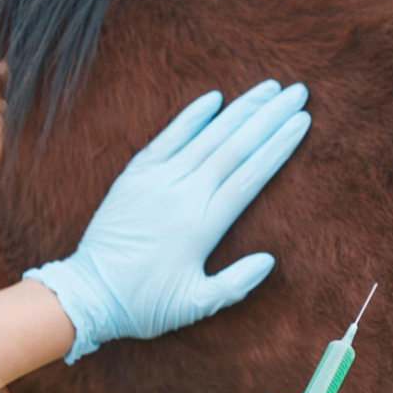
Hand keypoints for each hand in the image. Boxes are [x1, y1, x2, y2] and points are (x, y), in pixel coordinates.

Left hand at [23, 79, 309, 362]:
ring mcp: (157, 181)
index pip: (250, 176)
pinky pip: (167, 138)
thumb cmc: (145, 304)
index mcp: (203, 225)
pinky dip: (190, 117)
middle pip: (235, 148)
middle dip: (269, 117)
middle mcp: (183, 195)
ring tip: (268, 88)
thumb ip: (235, 283)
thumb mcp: (196, 304)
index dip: (278, 146)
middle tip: (297, 92)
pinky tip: (213, 98)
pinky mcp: (134, 175)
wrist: (90, 294)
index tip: (302, 121)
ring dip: (239, 110)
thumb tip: (269, 260)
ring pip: (206, 137)